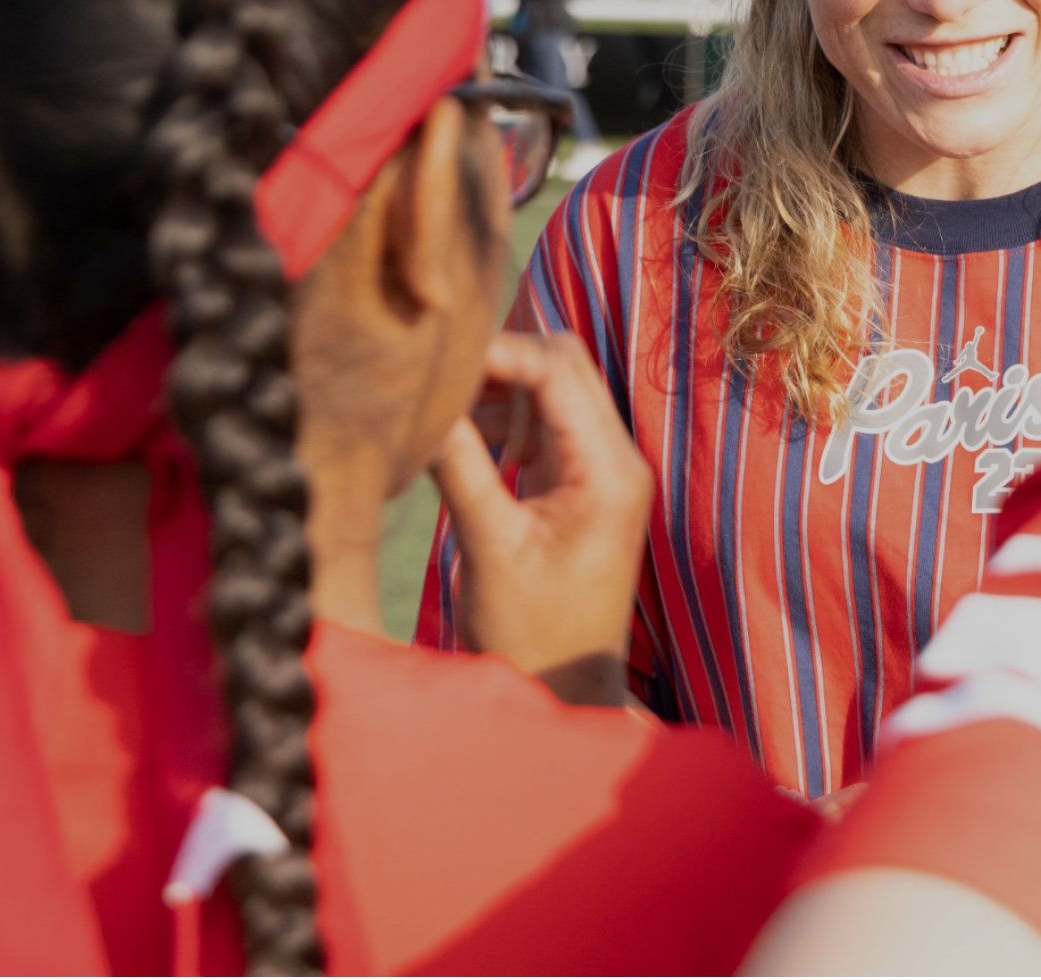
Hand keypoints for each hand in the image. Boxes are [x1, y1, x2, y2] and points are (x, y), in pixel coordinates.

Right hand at [431, 332, 653, 707]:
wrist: (563, 689)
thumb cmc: (531, 634)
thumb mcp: (488, 545)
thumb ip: (460, 465)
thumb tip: (423, 401)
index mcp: (608, 471)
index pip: (558, 370)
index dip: (497, 350)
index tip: (438, 357)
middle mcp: (616, 459)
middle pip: (563, 364)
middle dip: (500, 359)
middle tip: (436, 375)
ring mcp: (600, 469)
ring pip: (552, 387)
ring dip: (498, 386)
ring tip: (441, 407)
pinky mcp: (577, 484)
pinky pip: (543, 423)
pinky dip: (503, 415)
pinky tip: (460, 434)